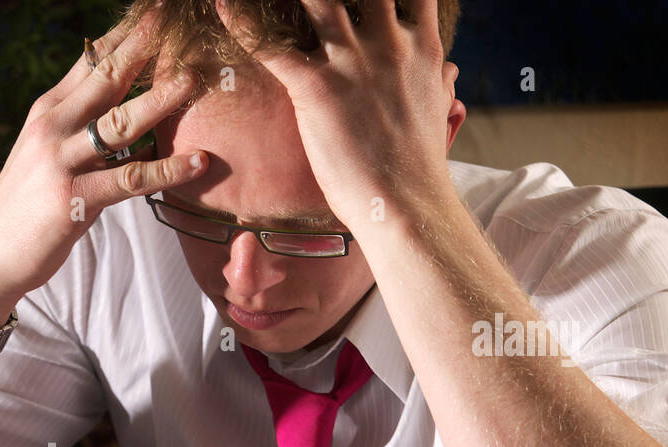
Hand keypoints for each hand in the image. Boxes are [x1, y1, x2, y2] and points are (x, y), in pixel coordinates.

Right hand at [0, 9, 208, 325]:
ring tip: (195, 80)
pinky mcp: (74, 200)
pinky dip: (167, 170)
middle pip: (106, 77)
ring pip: (120, 123)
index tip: (156, 11)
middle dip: (144, 46)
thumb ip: (80, 126)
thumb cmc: (26, 206)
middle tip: (177, 21)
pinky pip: (130, 179)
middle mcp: (53, 127)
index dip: (127, 34)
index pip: (91, 61)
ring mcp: (61, 162)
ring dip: (161, 100)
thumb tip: (125, 104)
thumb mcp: (46, 153)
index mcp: (48, 111)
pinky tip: (197, 162)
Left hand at [216, 0, 462, 236]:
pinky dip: (243, 23)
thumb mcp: (439, 110)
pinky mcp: (317, 89)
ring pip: (318, 0)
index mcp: (420, 46)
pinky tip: (222, 6)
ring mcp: (353, 63)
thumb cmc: (418, 166)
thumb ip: (436, 80)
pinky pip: (272, 47)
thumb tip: (445, 69)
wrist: (406, 204)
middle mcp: (389, 43)